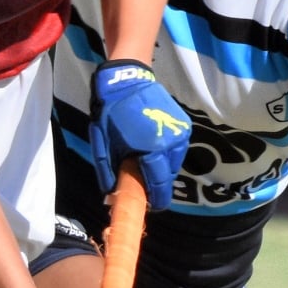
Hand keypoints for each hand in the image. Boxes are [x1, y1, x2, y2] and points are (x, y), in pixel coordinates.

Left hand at [88, 60, 190, 211]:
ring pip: (174, 163)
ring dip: (161, 168)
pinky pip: (176, 150)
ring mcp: (180, 133)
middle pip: (168, 175)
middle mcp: (172, 142)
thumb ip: (108, 172)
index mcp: (152, 149)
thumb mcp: (103, 145)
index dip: (157, 199)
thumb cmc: (111, 114)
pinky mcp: (184, 125)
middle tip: (142, 185)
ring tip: (145, 163)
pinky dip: (166, 155)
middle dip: (157, 184)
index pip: (159, 184)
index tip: (151, 208)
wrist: (128, 80)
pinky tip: (152, 149)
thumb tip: (112, 195)